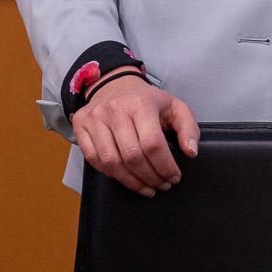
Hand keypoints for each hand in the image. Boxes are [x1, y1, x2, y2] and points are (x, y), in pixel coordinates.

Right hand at [70, 71, 199, 195]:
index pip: (153, 144)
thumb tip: (191, 151)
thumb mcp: (174, 106)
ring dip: (131, 181)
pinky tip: (125, 176)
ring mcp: (95, 118)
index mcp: (141, 104)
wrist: (114, 83)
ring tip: (146, 187)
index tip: (174, 177)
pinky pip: (94, 159)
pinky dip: (111, 174)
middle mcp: (115, 109)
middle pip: (132, 156)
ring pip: (111, 162)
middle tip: (161, 185)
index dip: (165, 166)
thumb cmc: (145, 99)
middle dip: (150, 177)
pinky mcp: (81, 125)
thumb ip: (188, 128)